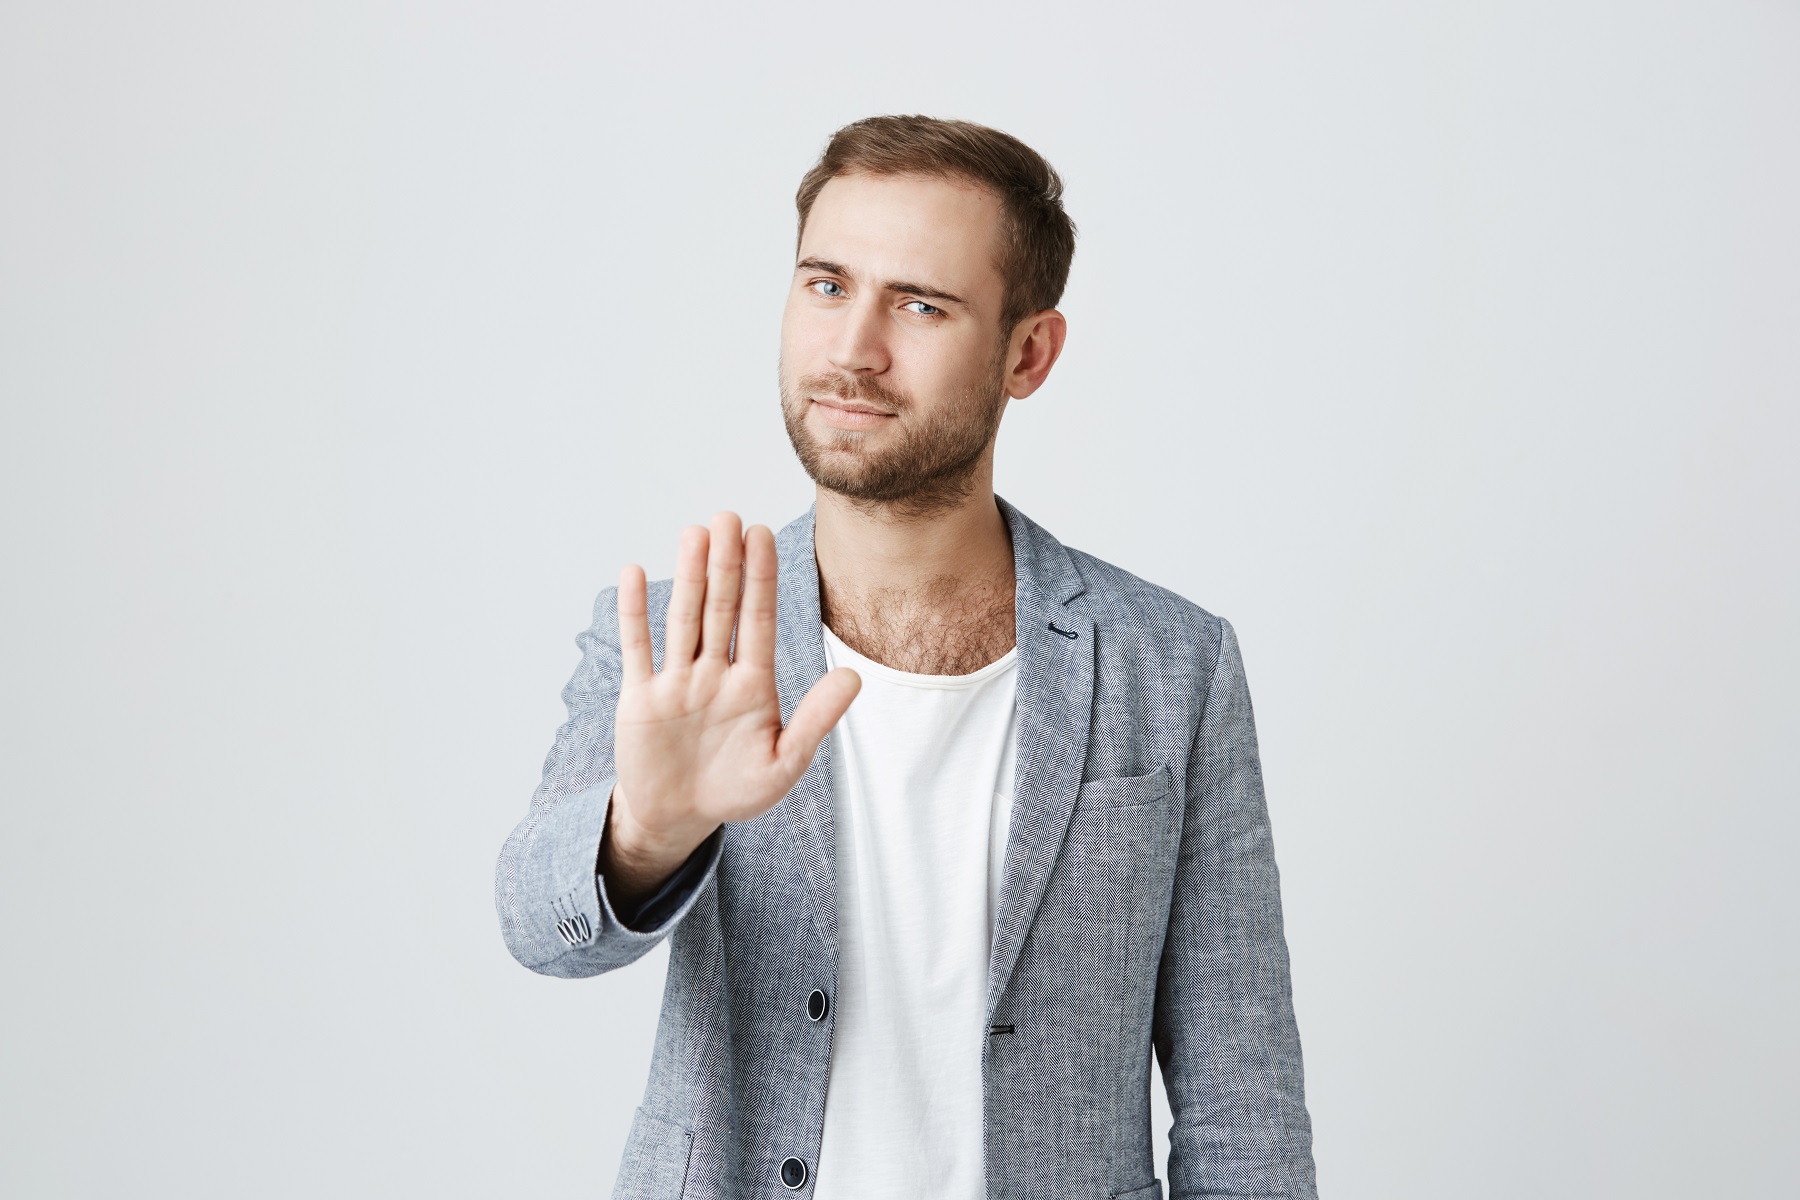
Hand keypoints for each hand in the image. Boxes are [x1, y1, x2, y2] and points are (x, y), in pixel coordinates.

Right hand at [603, 512, 860, 905]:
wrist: (680, 818)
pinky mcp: (640, 697)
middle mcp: (714, 672)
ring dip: (688, 577)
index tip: (762, 535)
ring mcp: (676, 681)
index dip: (761, 577)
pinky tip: (636, 573)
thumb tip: (854, 677)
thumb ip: (815, 719)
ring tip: (693, 534)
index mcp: (753, 683)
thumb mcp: (783, 762)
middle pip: (721, 608)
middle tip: (728, 516)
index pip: (757, 620)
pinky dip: (634, 613)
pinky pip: (637, 648)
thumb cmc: (736, 790)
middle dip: (726, 563)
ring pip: (683, 619)